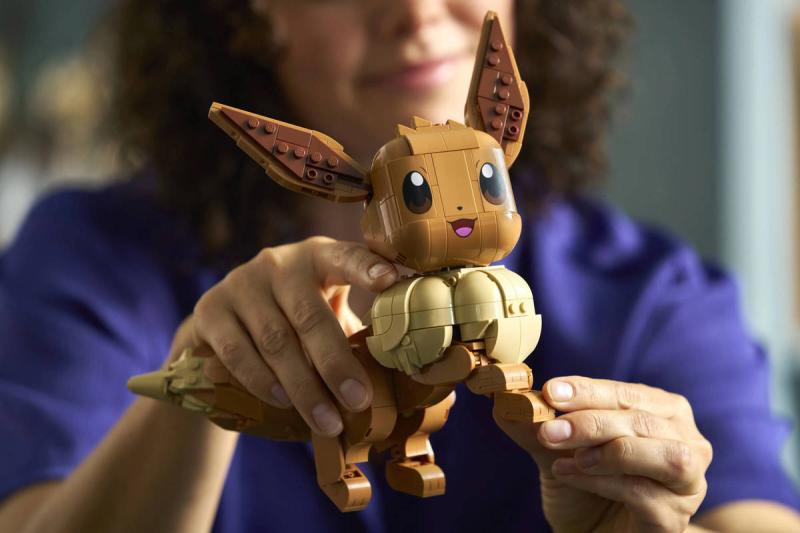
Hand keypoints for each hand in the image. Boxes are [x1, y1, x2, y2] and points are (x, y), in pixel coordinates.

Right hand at [185, 236, 397, 436]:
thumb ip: (354, 332)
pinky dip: (262, 381)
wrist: (221, 325)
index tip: (391, 280)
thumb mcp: (324, 312)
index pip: (345, 257)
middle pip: (310, 315)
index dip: (367, 268)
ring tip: (327, 422)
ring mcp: (241, 283)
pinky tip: (283, 402)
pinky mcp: (210, 310)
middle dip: (336, 363)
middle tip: (359, 401)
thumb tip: (400, 379)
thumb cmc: (293, 321)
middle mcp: (279, 263)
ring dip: (303, 387)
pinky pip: (238, 352)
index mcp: (318, 258)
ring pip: (275, 341)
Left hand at [495, 376, 712, 532]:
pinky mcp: (674, 520)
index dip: (589, 390)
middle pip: (645, 421)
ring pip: (663, 456)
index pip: (628, 393)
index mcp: (664, 413)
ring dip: (608, 451)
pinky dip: (603, 482)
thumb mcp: (557, 449)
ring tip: (566, 456)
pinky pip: (645, 494)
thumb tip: (505, 400)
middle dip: (591, 422)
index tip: (551, 391)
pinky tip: (569, 475)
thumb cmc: (584, 487)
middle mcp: (688, 443)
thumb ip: (537, 423)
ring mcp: (688, 484)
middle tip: (548, 430)